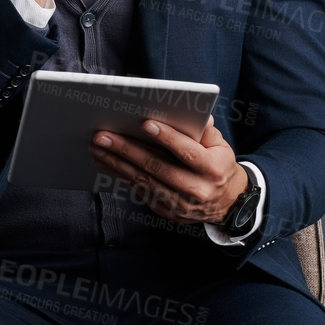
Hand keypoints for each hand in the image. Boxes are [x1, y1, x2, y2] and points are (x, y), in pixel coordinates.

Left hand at [87, 115, 249, 224]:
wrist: (227, 205)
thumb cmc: (219, 167)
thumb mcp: (221, 147)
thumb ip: (206, 131)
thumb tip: (197, 113)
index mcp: (212, 169)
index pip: (187, 152)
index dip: (167, 138)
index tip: (145, 123)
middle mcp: (195, 189)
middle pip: (157, 167)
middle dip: (127, 149)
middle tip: (103, 135)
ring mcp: (179, 204)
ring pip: (143, 180)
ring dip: (116, 163)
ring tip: (97, 147)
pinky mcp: (166, 211)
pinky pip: (140, 191)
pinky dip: (121, 175)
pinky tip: (106, 162)